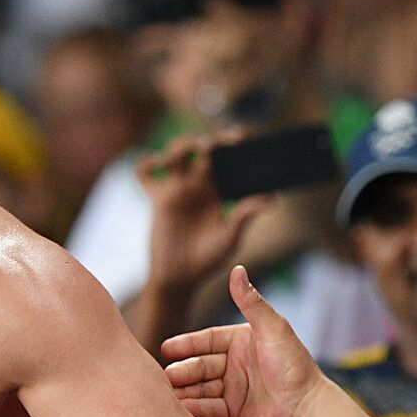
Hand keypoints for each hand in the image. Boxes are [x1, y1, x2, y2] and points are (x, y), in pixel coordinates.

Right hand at [139, 134, 272, 291]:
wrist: (180, 277)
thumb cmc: (208, 259)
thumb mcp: (231, 235)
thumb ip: (245, 213)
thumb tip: (272, 198)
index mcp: (218, 189)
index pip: (225, 158)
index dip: (230, 144)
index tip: (239, 138)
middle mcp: (197, 185)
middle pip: (200, 149)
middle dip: (206, 141)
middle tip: (210, 146)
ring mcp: (176, 190)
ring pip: (174, 155)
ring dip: (180, 145)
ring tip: (190, 148)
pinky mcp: (157, 200)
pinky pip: (145, 176)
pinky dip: (145, 164)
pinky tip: (154, 162)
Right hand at [162, 266, 325, 416]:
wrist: (308, 407)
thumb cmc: (294, 364)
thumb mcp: (272, 328)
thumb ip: (250, 301)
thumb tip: (237, 269)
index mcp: (241, 342)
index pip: (207, 340)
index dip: (186, 343)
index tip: (166, 348)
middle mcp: (234, 365)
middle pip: (200, 365)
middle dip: (183, 370)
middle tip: (167, 375)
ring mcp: (232, 389)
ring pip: (200, 387)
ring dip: (184, 390)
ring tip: (168, 393)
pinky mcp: (232, 413)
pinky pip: (208, 409)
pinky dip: (194, 408)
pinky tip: (181, 407)